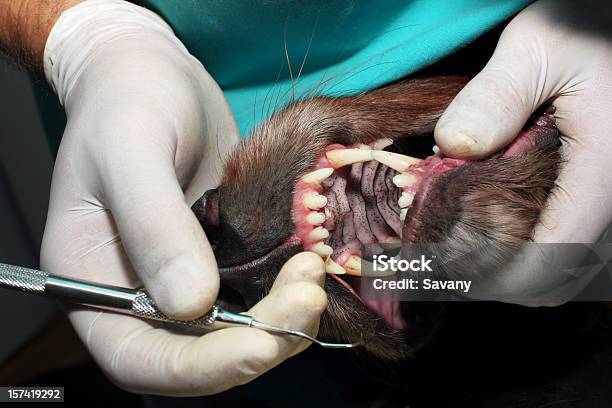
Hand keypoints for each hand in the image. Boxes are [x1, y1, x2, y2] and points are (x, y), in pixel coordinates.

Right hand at [38, 0, 325, 394]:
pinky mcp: (223, 257)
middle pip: (199, 353)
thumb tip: (192, 303)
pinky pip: (258, 293)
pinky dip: (287, 290)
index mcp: (96, 282)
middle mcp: (141, 293)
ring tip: (314, 269)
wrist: (154, 76)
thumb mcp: (129, 151)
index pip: (140, 357)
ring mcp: (185, 277)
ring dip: (284, 316)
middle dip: (260, 338)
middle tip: (307, 293)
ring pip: (238, 329)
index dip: (199, 368)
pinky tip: (312, 260)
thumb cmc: (126, 101)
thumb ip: (153, 225)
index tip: (258, 345)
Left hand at [434, 0, 611, 304]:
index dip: (502, 277)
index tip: (450, 274)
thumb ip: (496, 97)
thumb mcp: (538, 46)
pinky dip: (534, 249)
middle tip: (446, 263)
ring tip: (463, 248)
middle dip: (503, 281)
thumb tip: (454, 146)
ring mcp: (607, 197)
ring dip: (517, 270)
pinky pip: (571, 241)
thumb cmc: (588, 25)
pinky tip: (495, 227)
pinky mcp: (597, 191)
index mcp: (605, 168)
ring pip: (569, 266)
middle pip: (561, 276)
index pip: (556, 254)